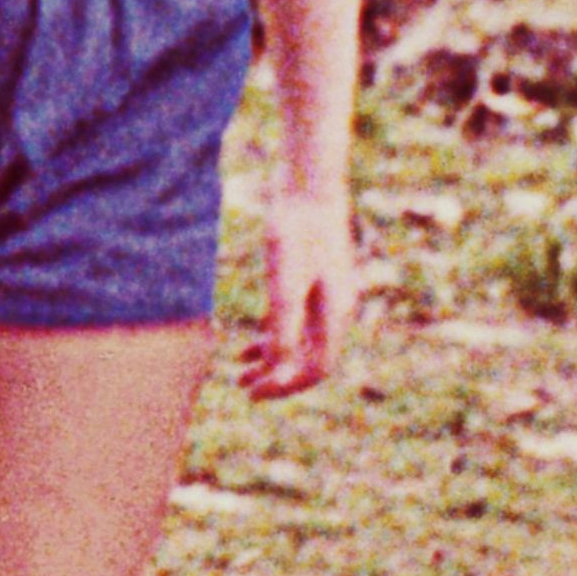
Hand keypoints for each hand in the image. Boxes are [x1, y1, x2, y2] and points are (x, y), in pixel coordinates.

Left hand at [242, 171, 355, 397]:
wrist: (308, 182)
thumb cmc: (296, 228)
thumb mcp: (284, 280)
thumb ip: (282, 326)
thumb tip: (277, 371)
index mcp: (335, 313)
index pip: (316, 369)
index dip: (285, 386)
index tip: (253, 393)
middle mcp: (337, 309)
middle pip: (310, 360)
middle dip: (277, 377)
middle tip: (241, 386)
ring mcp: (327, 295)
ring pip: (302, 342)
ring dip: (273, 360)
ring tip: (239, 369)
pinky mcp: (314, 280)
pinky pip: (297, 321)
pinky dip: (274, 336)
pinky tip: (251, 342)